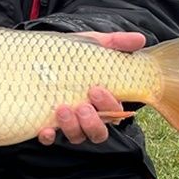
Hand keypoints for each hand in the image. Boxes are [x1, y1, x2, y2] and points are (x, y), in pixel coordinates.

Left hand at [35, 31, 145, 146]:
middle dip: (93, 122)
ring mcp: (68, 124)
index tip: (96, 89)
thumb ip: (115, 43)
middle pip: (98, 132)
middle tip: (83, 106)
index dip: (109, 105)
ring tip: (62, 109)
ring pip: (77, 137)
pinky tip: (45, 129)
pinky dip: (49, 137)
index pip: (114, 112)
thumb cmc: (70, 54)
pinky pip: (50, 140)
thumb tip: (140, 39)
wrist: (38, 56)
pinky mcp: (47, 127)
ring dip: (72, 127)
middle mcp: (88, 116)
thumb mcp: (92, 45)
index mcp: (103, 101)